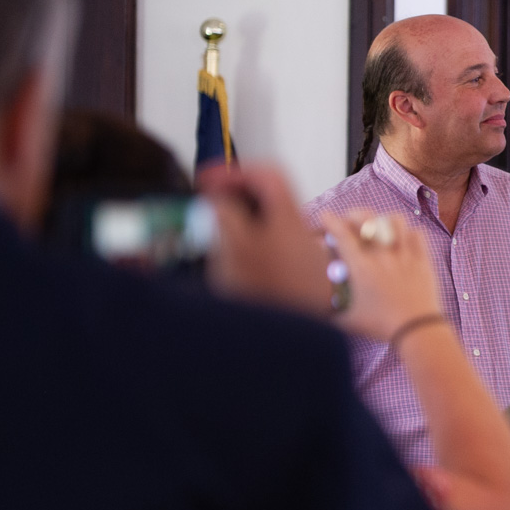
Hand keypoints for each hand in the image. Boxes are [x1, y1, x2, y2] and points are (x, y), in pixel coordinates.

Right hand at [200, 164, 333, 315]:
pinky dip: (250, 242)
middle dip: (236, 195)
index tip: (207, 179)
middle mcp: (302, 234)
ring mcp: (302, 256)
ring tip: (214, 230)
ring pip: (270, 223)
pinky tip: (230, 257)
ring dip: (241, 220)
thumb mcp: (233, 244)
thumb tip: (218, 199)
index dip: (234, 172)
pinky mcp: (298, 277)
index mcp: (290, 217)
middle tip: (208, 202)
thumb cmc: (264, 291)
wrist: (287, 338)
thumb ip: (223, 213)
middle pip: (271, 198)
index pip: (268, 175)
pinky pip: (272, 247)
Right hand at [320, 210, 444, 342]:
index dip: (329, 220)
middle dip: (354, 214)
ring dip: (384, 219)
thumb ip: (326, 310)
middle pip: (367, 219)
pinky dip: (409, 232)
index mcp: (361, 268)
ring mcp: (405, 256)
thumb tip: (311, 303)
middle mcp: (382, 256)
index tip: (324, 216)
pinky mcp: (423, 261)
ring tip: (379, 225)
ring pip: (396, 221)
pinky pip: (418, 234)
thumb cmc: (380, 327)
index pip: (341, 234)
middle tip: (349, 219)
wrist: (416, 331)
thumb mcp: (347, 320)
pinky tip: (403, 238)